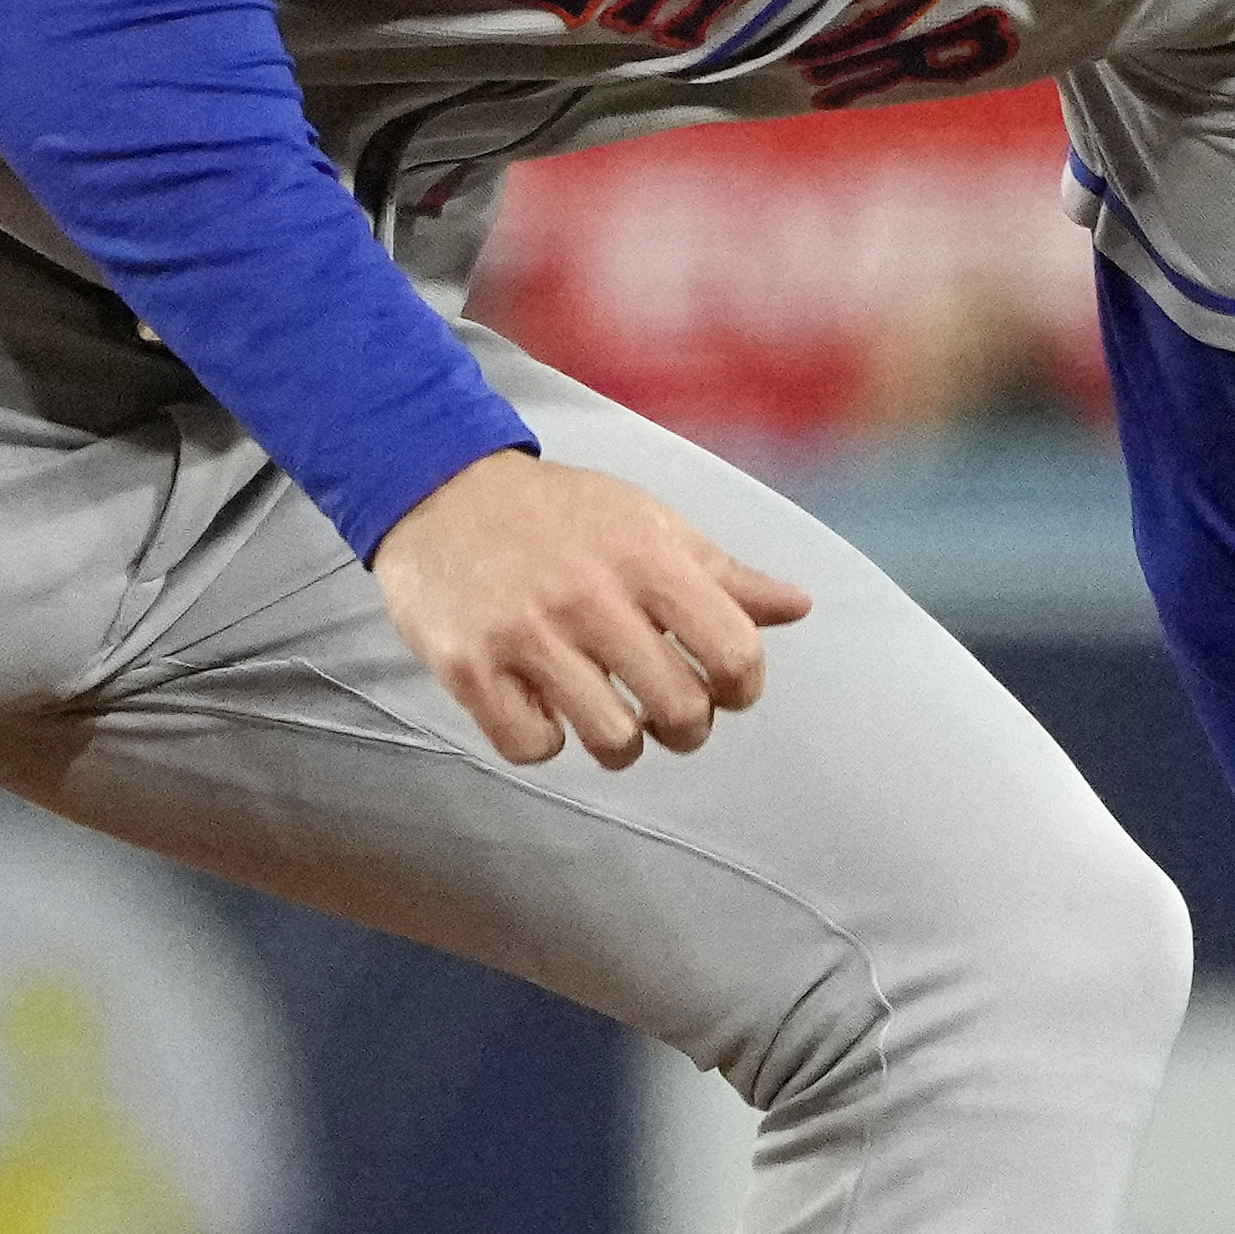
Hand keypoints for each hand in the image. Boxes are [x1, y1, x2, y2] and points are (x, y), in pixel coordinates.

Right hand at [369, 450, 813, 770]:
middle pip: (679, 709)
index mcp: (645, 556)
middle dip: (687, 729)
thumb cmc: (556, 513)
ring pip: (612, 741)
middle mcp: (589, 596)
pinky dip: (545, 741)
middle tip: (668, 717)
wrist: (436, 485)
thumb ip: (722, 574)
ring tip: (610, 722)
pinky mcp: (468, 667)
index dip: (743, 687)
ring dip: (622, 747)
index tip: (725, 689)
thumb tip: (798, 607)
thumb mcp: (646, 523)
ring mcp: (525, 635)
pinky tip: (543, 708)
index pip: (733, 650)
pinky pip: (532, 746)